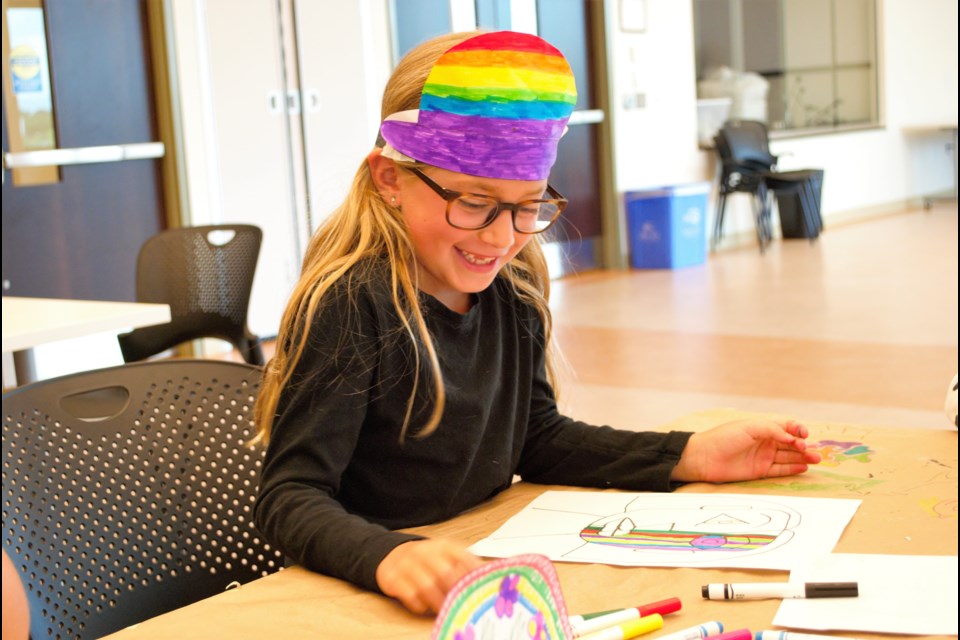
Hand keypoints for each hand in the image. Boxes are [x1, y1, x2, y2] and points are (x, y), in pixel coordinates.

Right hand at [375, 539, 484, 614]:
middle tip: (464, 605)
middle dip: (456, 592)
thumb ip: (469, 565)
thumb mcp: (448, 556)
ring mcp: (407, 564)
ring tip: (447, 610)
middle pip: (445, 573)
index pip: (462, 558)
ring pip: (427, 586)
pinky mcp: (393, 578)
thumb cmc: (428, 559)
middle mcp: (425, 552)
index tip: (482, 589)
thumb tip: (496, 575)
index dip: (474, 575)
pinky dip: (419, 604)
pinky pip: (409, 595)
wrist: (394, 554)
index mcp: (443, 546)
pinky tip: (425, 606)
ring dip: (439, 602)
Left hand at [670, 419, 820, 482]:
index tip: (803, 434)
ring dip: (803, 457)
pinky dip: (793, 469)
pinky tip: (804, 467)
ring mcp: (763, 456)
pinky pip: (780, 470)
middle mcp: (765, 441)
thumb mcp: (749, 427)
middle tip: (811, 451)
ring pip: (788, 457)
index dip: (797, 429)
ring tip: (815, 459)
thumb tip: (792, 437)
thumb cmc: (724, 438)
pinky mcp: (760, 471)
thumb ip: (772, 430)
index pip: (786, 426)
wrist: (705, 457)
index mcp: (762, 427)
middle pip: (790, 443)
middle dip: (803, 445)